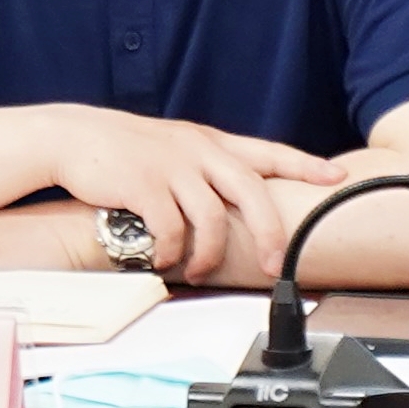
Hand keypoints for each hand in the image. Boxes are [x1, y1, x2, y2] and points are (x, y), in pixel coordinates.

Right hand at [41, 107, 344, 282]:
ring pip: (211, 218)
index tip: (336, 176)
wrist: (71, 137)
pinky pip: (171, 229)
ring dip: (209, 254)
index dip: (304, 165)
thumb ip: (204, 166)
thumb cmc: (122, 149)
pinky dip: (172, 252)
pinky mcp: (143, 184)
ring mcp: (171, 165)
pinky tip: (165, 259)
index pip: (267, 151)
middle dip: (268, 232)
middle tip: (274, 264)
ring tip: (199, 270)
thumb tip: (233, 200)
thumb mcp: (172, 146)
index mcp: (208, 141)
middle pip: (250, 191)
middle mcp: (196, 149)